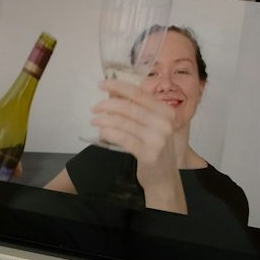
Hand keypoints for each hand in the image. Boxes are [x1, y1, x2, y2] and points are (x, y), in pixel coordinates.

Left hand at [90, 79, 187, 207]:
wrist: (163, 175)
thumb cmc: (154, 146)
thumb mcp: (151, 125)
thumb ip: (137, 109)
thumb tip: (112, 92)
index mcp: (165, 111)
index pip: (139, 93)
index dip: (118, 86)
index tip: (101, 84)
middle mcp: (164, 123)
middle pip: (128, 107)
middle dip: (106, 105)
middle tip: (94, 108)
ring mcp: (157, 138)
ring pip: (123, 122)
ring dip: (104, 120)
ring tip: (95, 121)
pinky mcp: (149, 153)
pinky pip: (122, 138)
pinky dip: (108, 133)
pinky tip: (102, 132)